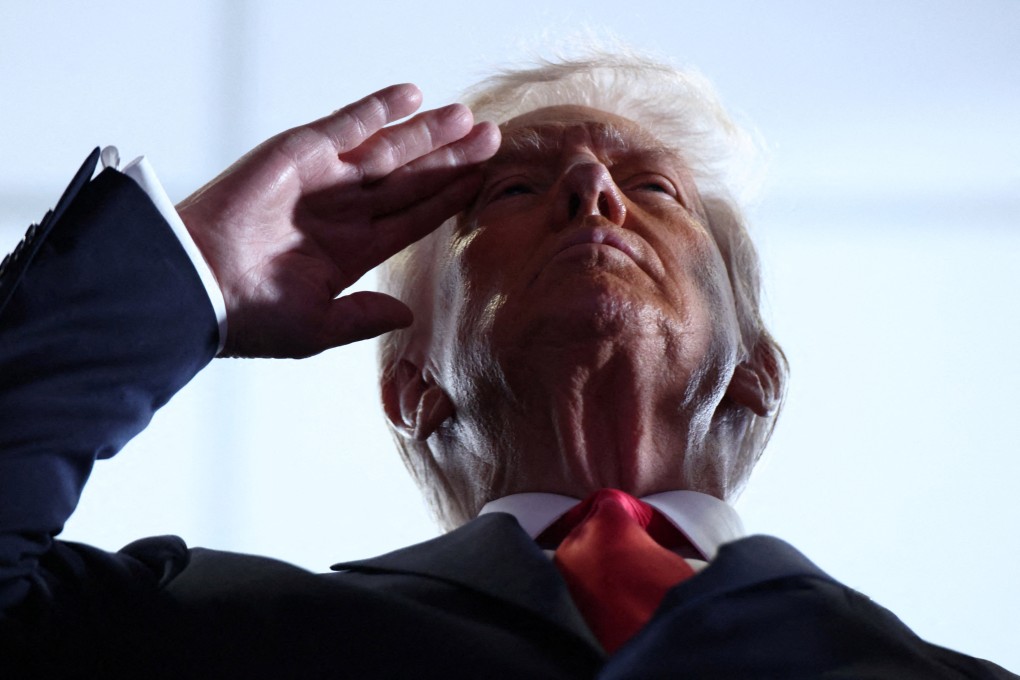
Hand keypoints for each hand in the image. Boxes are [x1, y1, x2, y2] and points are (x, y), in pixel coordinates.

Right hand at [176, 84, 499, 357]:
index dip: (450, 199)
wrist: (197, 286)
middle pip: (412, 179)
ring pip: (390, 149)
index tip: (484, 182)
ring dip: (427, 133)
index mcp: (351, 252)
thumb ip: (363, 318)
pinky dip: (379, 108)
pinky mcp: (299, 152)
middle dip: (452, 159)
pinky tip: (412, 96)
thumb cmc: (248, 317)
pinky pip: (348, 124)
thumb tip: (407, 314)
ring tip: (467, 119)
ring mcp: (323, 179)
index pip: (414, 219)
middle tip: (492, 139)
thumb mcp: (317, 327)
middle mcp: (343, 211)